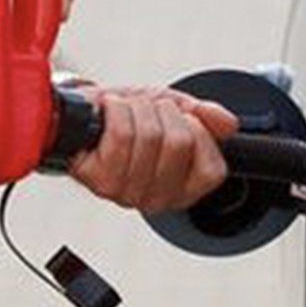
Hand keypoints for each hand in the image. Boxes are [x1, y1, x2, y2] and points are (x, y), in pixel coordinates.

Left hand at [69, 87, 238, 214]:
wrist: (77, 114)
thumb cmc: (123, 115)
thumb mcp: (171, 108)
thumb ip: (204, 116)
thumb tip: (228, 124)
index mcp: (181, 188)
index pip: (211, 168)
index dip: (198, 129)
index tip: (178, 118)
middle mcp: (155, 198)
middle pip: (179, 142)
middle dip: (162, 111)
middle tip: (145, 110)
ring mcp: (126, 193)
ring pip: (149, 136)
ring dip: (136, 108)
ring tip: (124, 110)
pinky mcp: (99, 181)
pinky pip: (121, 135)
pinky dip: (115, 109)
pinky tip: (108, 111)